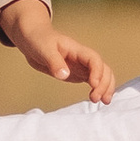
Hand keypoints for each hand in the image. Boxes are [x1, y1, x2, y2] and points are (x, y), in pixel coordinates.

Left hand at [0, 0, 116, 103]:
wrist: (33, 39)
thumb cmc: (38, 40)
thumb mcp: (43, 49)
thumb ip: (54, 62)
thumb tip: (64, 75)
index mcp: (76, 50)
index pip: (94, 59)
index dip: (97, 72)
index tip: (93, 85)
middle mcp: (83, 58)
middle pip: (103, 69)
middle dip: (104, 84)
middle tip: (96, 99)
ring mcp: (82, 66)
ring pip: (103, 75)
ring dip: (106, 88)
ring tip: (104, 102)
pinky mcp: (78, 74)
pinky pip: (94, 81)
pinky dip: (99, 90)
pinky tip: (99, 99)